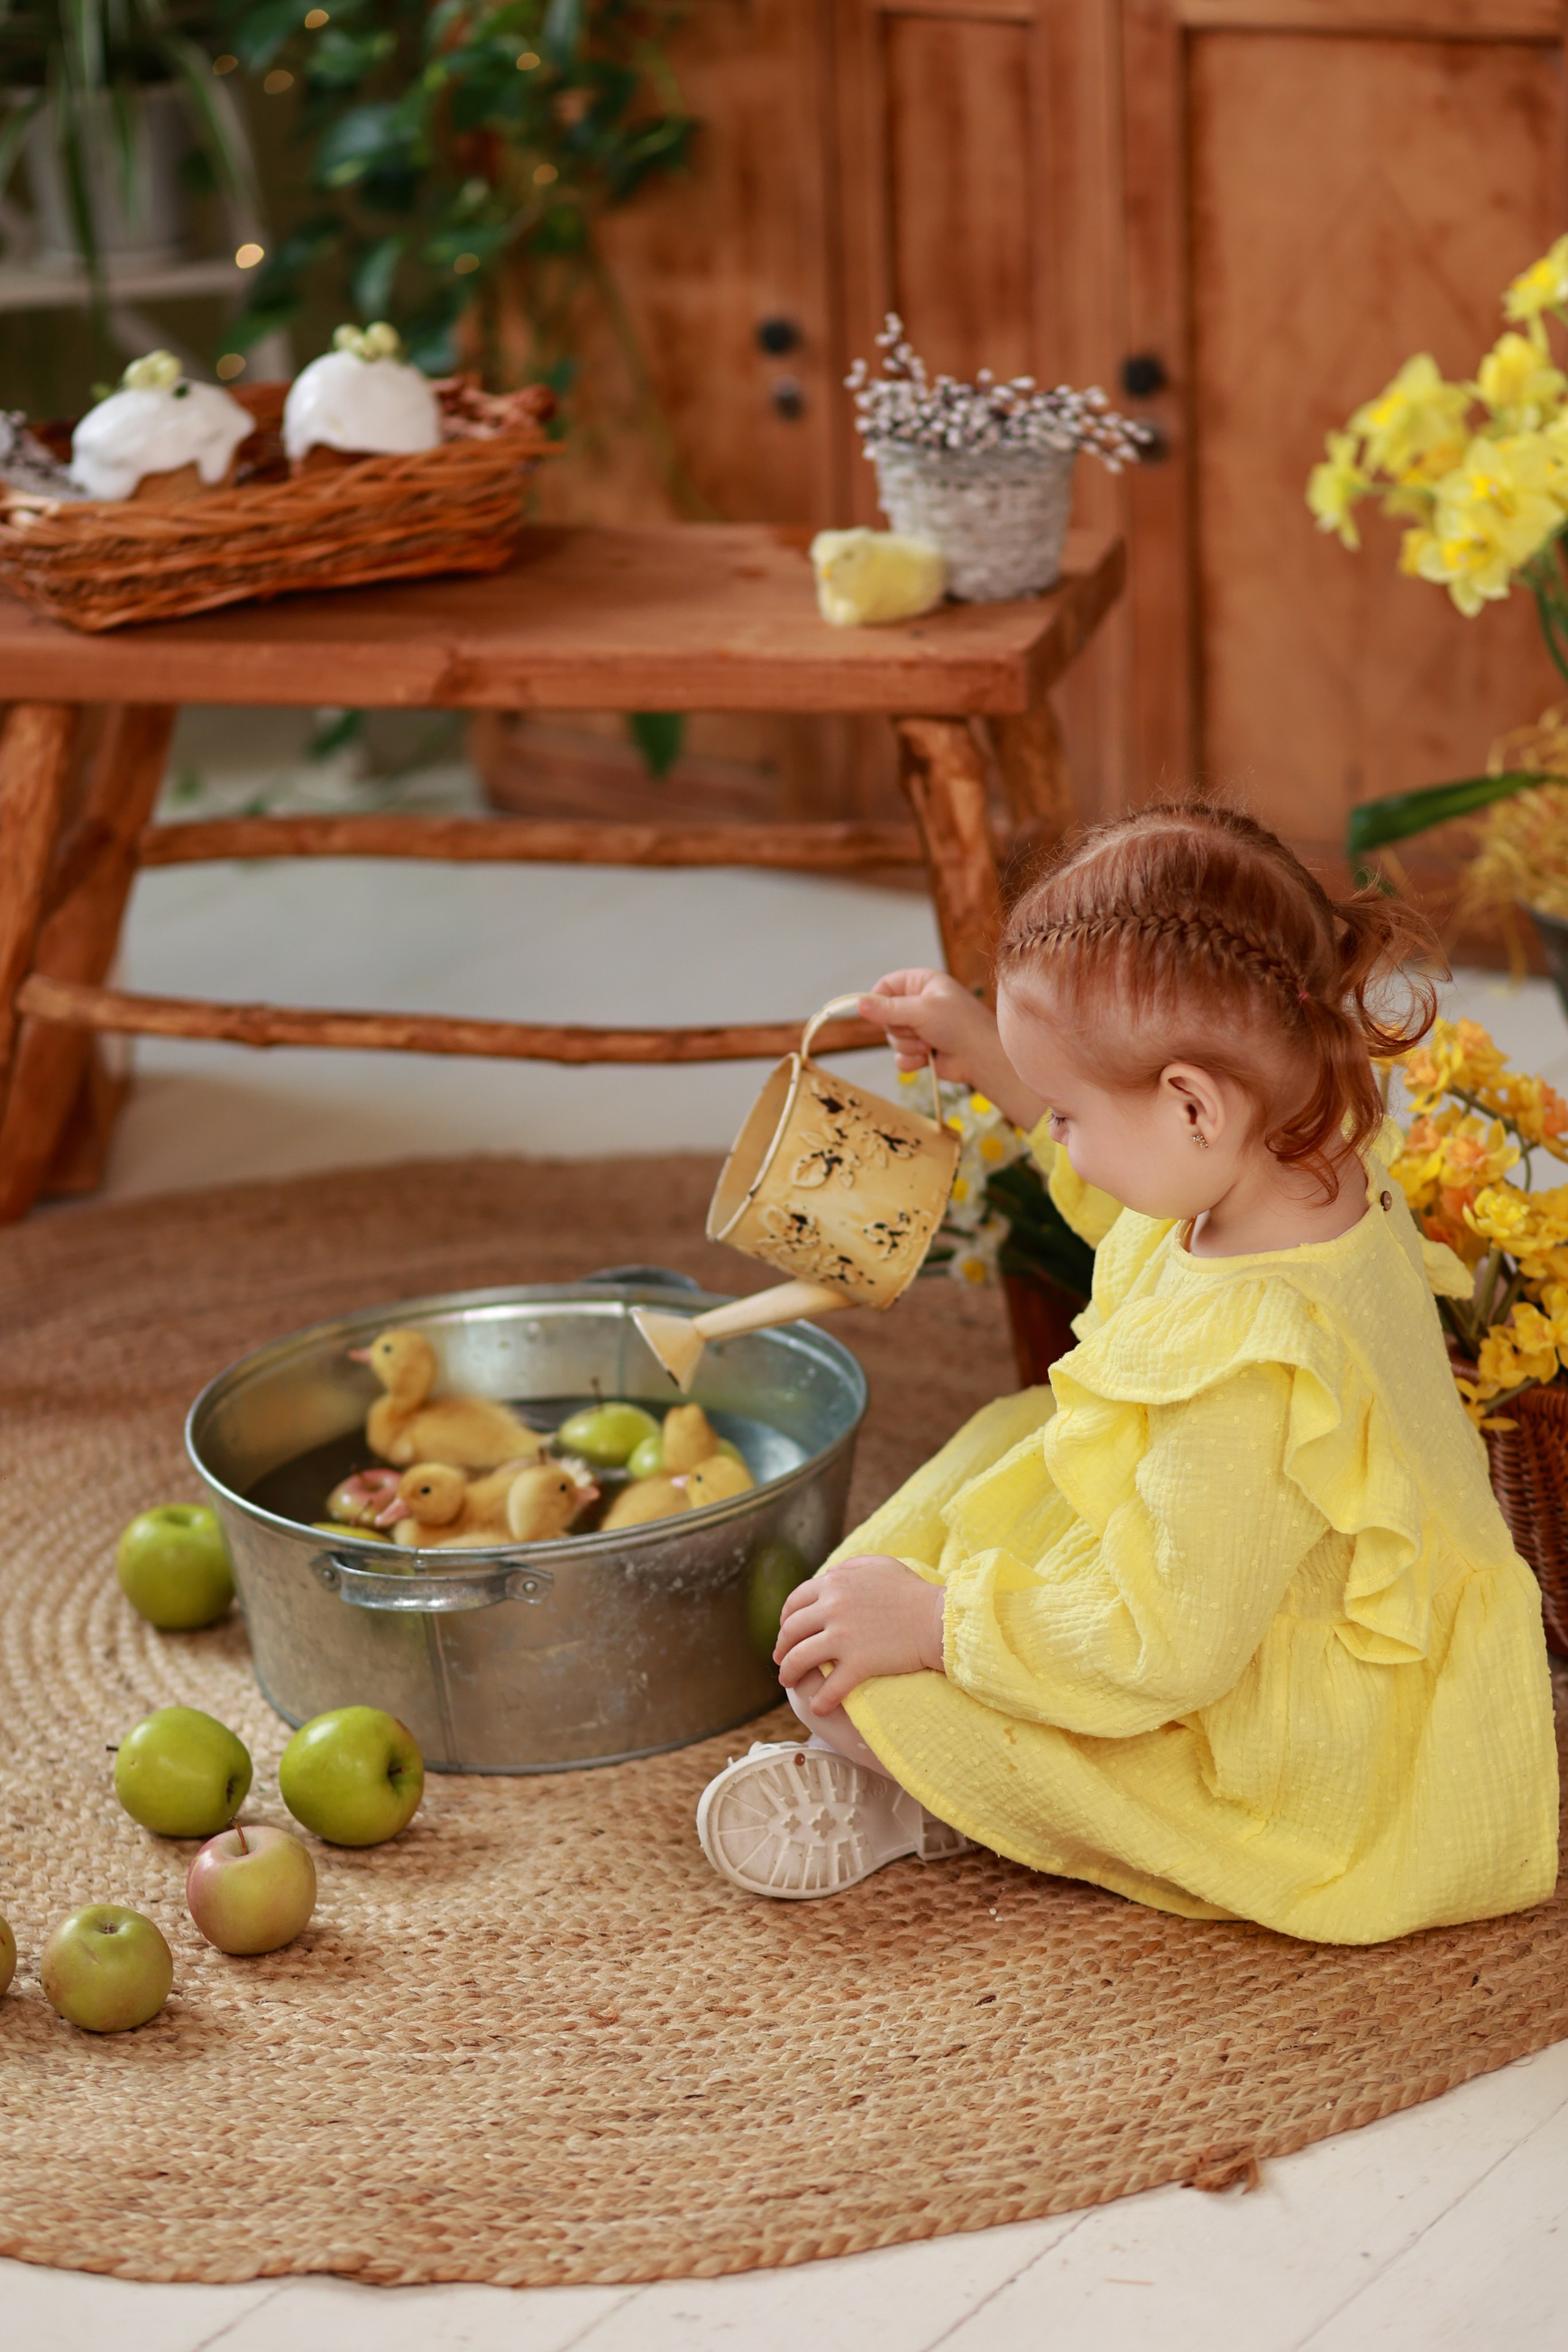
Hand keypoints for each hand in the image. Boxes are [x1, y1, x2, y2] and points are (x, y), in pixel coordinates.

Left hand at [774, 1553, 946, 1711]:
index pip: (795, 1602)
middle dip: (781, 1647)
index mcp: (835, 1583)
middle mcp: (833, 1608)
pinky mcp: (859, 1663)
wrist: (939, 1620)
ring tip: (788, 1682)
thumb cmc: (912, 1591)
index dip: (785, 1618)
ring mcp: (844, 1637)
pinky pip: (830, 1687)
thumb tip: (828, 1577)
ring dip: (788, 1673)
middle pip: (791, 1631)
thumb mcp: (878, 1565)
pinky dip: (820, 1700)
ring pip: (799, 1659)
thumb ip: (848, 1568)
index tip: (786, 1631)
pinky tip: (819, 1706)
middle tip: (780, 1659)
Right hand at [858, 969, 1043, 1130]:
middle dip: (900, 1029)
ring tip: (930, 1045)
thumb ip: (888, 1009)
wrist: (982, 1059)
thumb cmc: (960, 1026)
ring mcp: (921, 1027)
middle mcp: (920, 1003)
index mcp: (922, 983)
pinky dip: (910, 1060)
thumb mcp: (922, 1011)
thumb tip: (858, 1004)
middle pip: (885, 1016)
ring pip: (892, 1038)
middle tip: (920, 1030)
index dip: (877, 1000)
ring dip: (908, 1046)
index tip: (872, 1013)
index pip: (886, 985)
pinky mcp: (922, 1050)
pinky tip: (926, 1059)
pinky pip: (900, 1056)